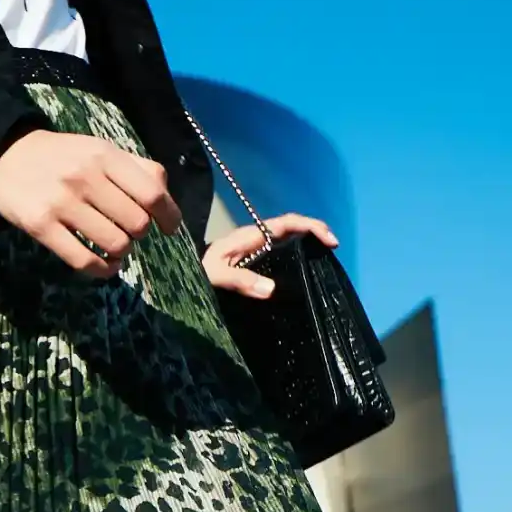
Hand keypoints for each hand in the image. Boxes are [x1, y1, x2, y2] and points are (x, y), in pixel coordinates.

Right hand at [0, 129, 182, 276]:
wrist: (4, 154)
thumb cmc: (60, 156)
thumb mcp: (98, 149)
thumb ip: (134, 167)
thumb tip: (166, 196)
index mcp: (104, 155)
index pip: (152, 192)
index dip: (169, 215)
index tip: (169, 228)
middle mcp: (85, 177)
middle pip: (137, 223)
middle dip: (140, 234)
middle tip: (128, 231)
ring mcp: (62, 203)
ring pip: (114, 244)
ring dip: (121, 252)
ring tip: (115, 247)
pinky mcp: (41, 226)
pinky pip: (84, 260)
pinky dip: (102, 270)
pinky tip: (105, 266)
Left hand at [201, 212, 338, 299]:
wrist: (178, 272)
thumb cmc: (194, 270)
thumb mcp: (213, 275)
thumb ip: (239, 280)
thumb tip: (271, 289)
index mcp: (249, 235)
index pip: (286, 222)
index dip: (310, 226)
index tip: (329, 240)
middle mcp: (255, 238)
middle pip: (291, 227)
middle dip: (314, 232)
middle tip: (332, 248)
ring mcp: (254, 248)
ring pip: (286, 239)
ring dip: (306, 242)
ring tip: (324, 256)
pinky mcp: (251, 260)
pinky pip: (278, 252)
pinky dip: (295, 254)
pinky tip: (302, 269)